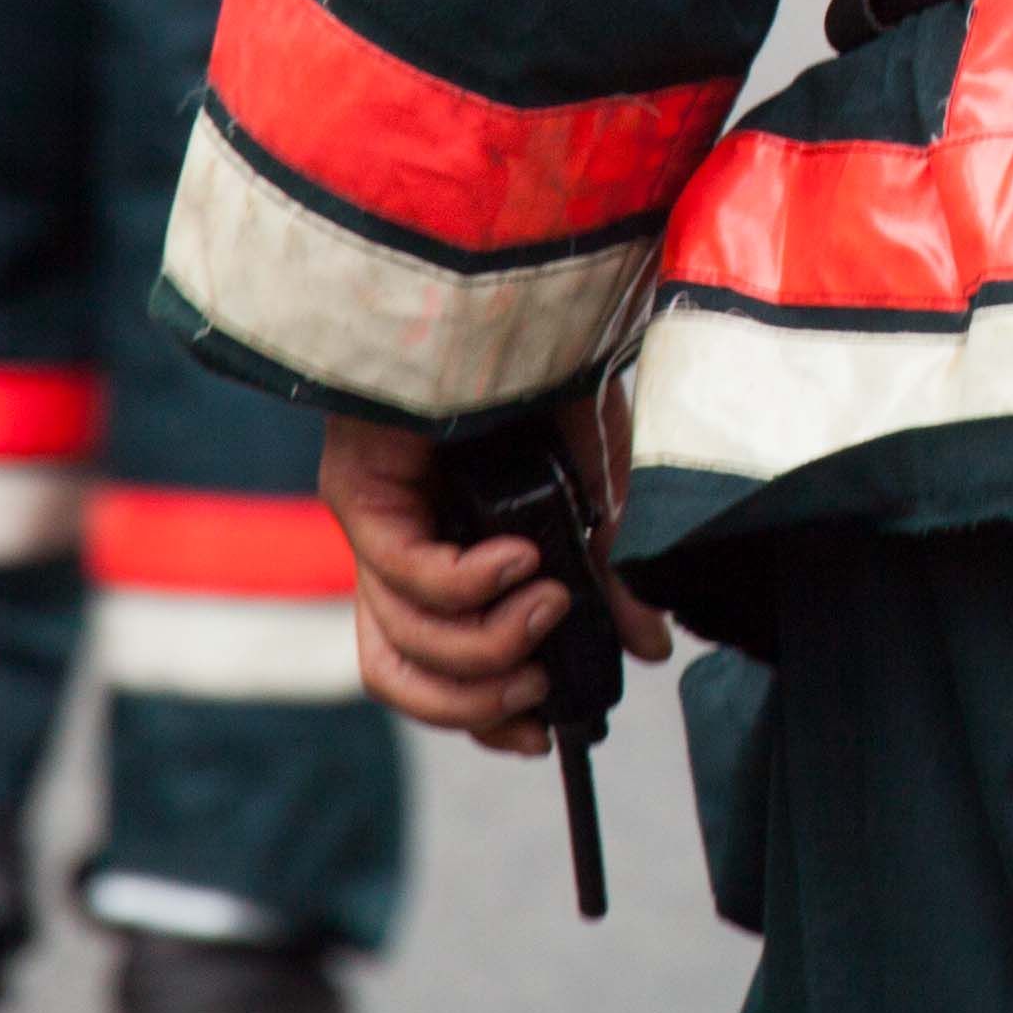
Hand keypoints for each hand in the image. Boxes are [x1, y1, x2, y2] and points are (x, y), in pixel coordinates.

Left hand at [322, 389, 669, 755]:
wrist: (509, 276)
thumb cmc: (549, 362)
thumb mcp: (596, 483)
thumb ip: (610, 568)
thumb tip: (652, 646)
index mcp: (450, 543)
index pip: (436, 662)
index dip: (479, 717)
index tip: (541, 736)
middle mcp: (401, 540)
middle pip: (398, 673)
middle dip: (474, 703)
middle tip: (540, 681)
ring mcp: (374, 518)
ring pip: (398, 642)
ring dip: (485, 646)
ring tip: (550, 603)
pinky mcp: (360, 490)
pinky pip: (407, 577)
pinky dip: (469, 586)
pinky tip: (518, 560)